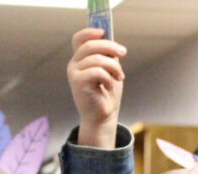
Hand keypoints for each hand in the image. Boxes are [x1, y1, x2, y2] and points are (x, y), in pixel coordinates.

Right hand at [68, 27, 125, 148]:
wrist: (103, 116)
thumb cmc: (106, 94)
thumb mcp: (109, 70)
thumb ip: (107, 55)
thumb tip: (112, 41)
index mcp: (80, 59)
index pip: (79, 38)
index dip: (90, 32)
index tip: (104, 32)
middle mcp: (74, 64)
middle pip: (90, 44)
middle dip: (109, 46)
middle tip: (123, 53)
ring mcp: (74, 73)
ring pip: (97, 59)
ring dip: (113, 67)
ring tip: (120, 77)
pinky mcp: (77, 82)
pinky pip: (97, 71)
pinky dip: (108, 78)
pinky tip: (109, 86)